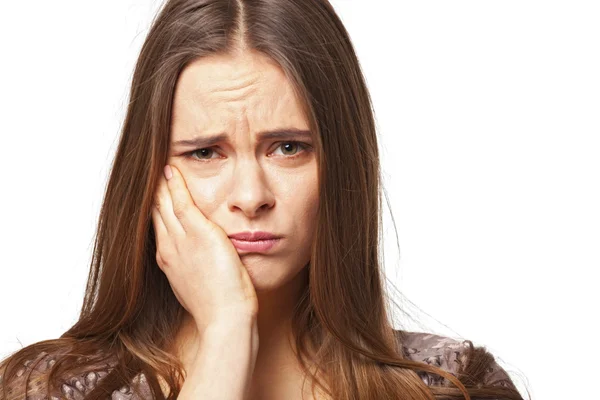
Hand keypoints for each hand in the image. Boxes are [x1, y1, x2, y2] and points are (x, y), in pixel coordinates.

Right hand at [151, 165, 258, 330]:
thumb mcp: (197, 285)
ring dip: (161, 183)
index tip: (155, 191)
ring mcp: (181, 241)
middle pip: (155, 211)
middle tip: (151, 170)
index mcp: (168, 261)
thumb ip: (193, 268)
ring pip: (163, 204)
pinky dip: (175, 185)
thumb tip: (197, 261)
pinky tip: (171, 170)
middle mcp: (168, 249)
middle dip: (154, 191)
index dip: (155, 206)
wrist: (225, 319)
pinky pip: (181, 202)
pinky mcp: (199, 234)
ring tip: (159, 165)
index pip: (158, 225)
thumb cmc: (217, 307)